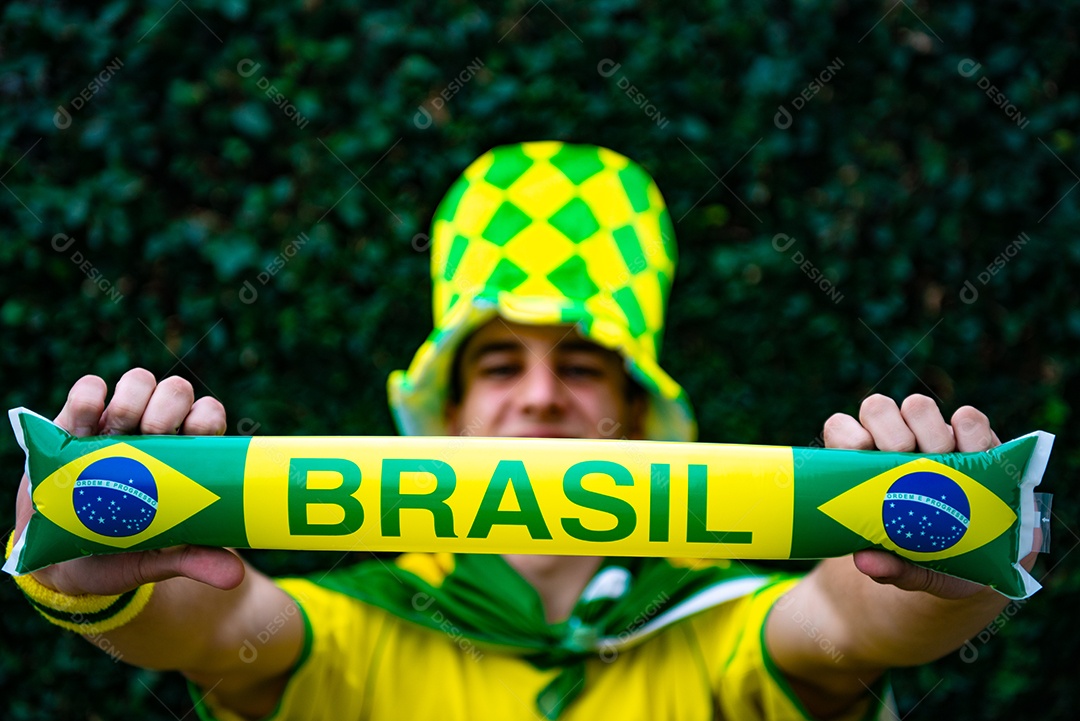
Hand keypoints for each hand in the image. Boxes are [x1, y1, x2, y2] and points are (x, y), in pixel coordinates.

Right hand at [13, 369, 244, 595]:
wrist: (59, 562)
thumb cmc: (119, 553)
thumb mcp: (155, 558)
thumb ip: (193, 560)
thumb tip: (235, 578)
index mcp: (184, 457)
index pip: (208, 415)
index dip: (207, 416)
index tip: (196, 437)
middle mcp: (154, 432)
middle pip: (176, 390)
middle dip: (168, 406)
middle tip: (153, 435)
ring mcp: (115, 424)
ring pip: (138, 381)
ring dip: (130, 399)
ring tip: (115, 433)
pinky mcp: (74, 424)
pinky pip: (87, 389)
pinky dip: (87, 397)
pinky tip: (83, 426)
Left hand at [823, 393, 1003, 598]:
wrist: (989, 560)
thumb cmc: (934, 559)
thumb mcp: (913, 569)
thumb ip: (890, 568)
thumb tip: (865, 562)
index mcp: (864, 467)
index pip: (840, 429)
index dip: (846, 435)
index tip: (861, 454)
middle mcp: (893, 442)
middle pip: (876, 407)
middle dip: (890, 430)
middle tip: (905, 458)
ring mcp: (931, 434)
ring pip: (918, 405)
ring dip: (931, 432)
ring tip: (944, 462)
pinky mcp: (972, 436)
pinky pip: (968, 418)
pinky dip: (971, 434)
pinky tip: (977, 457)